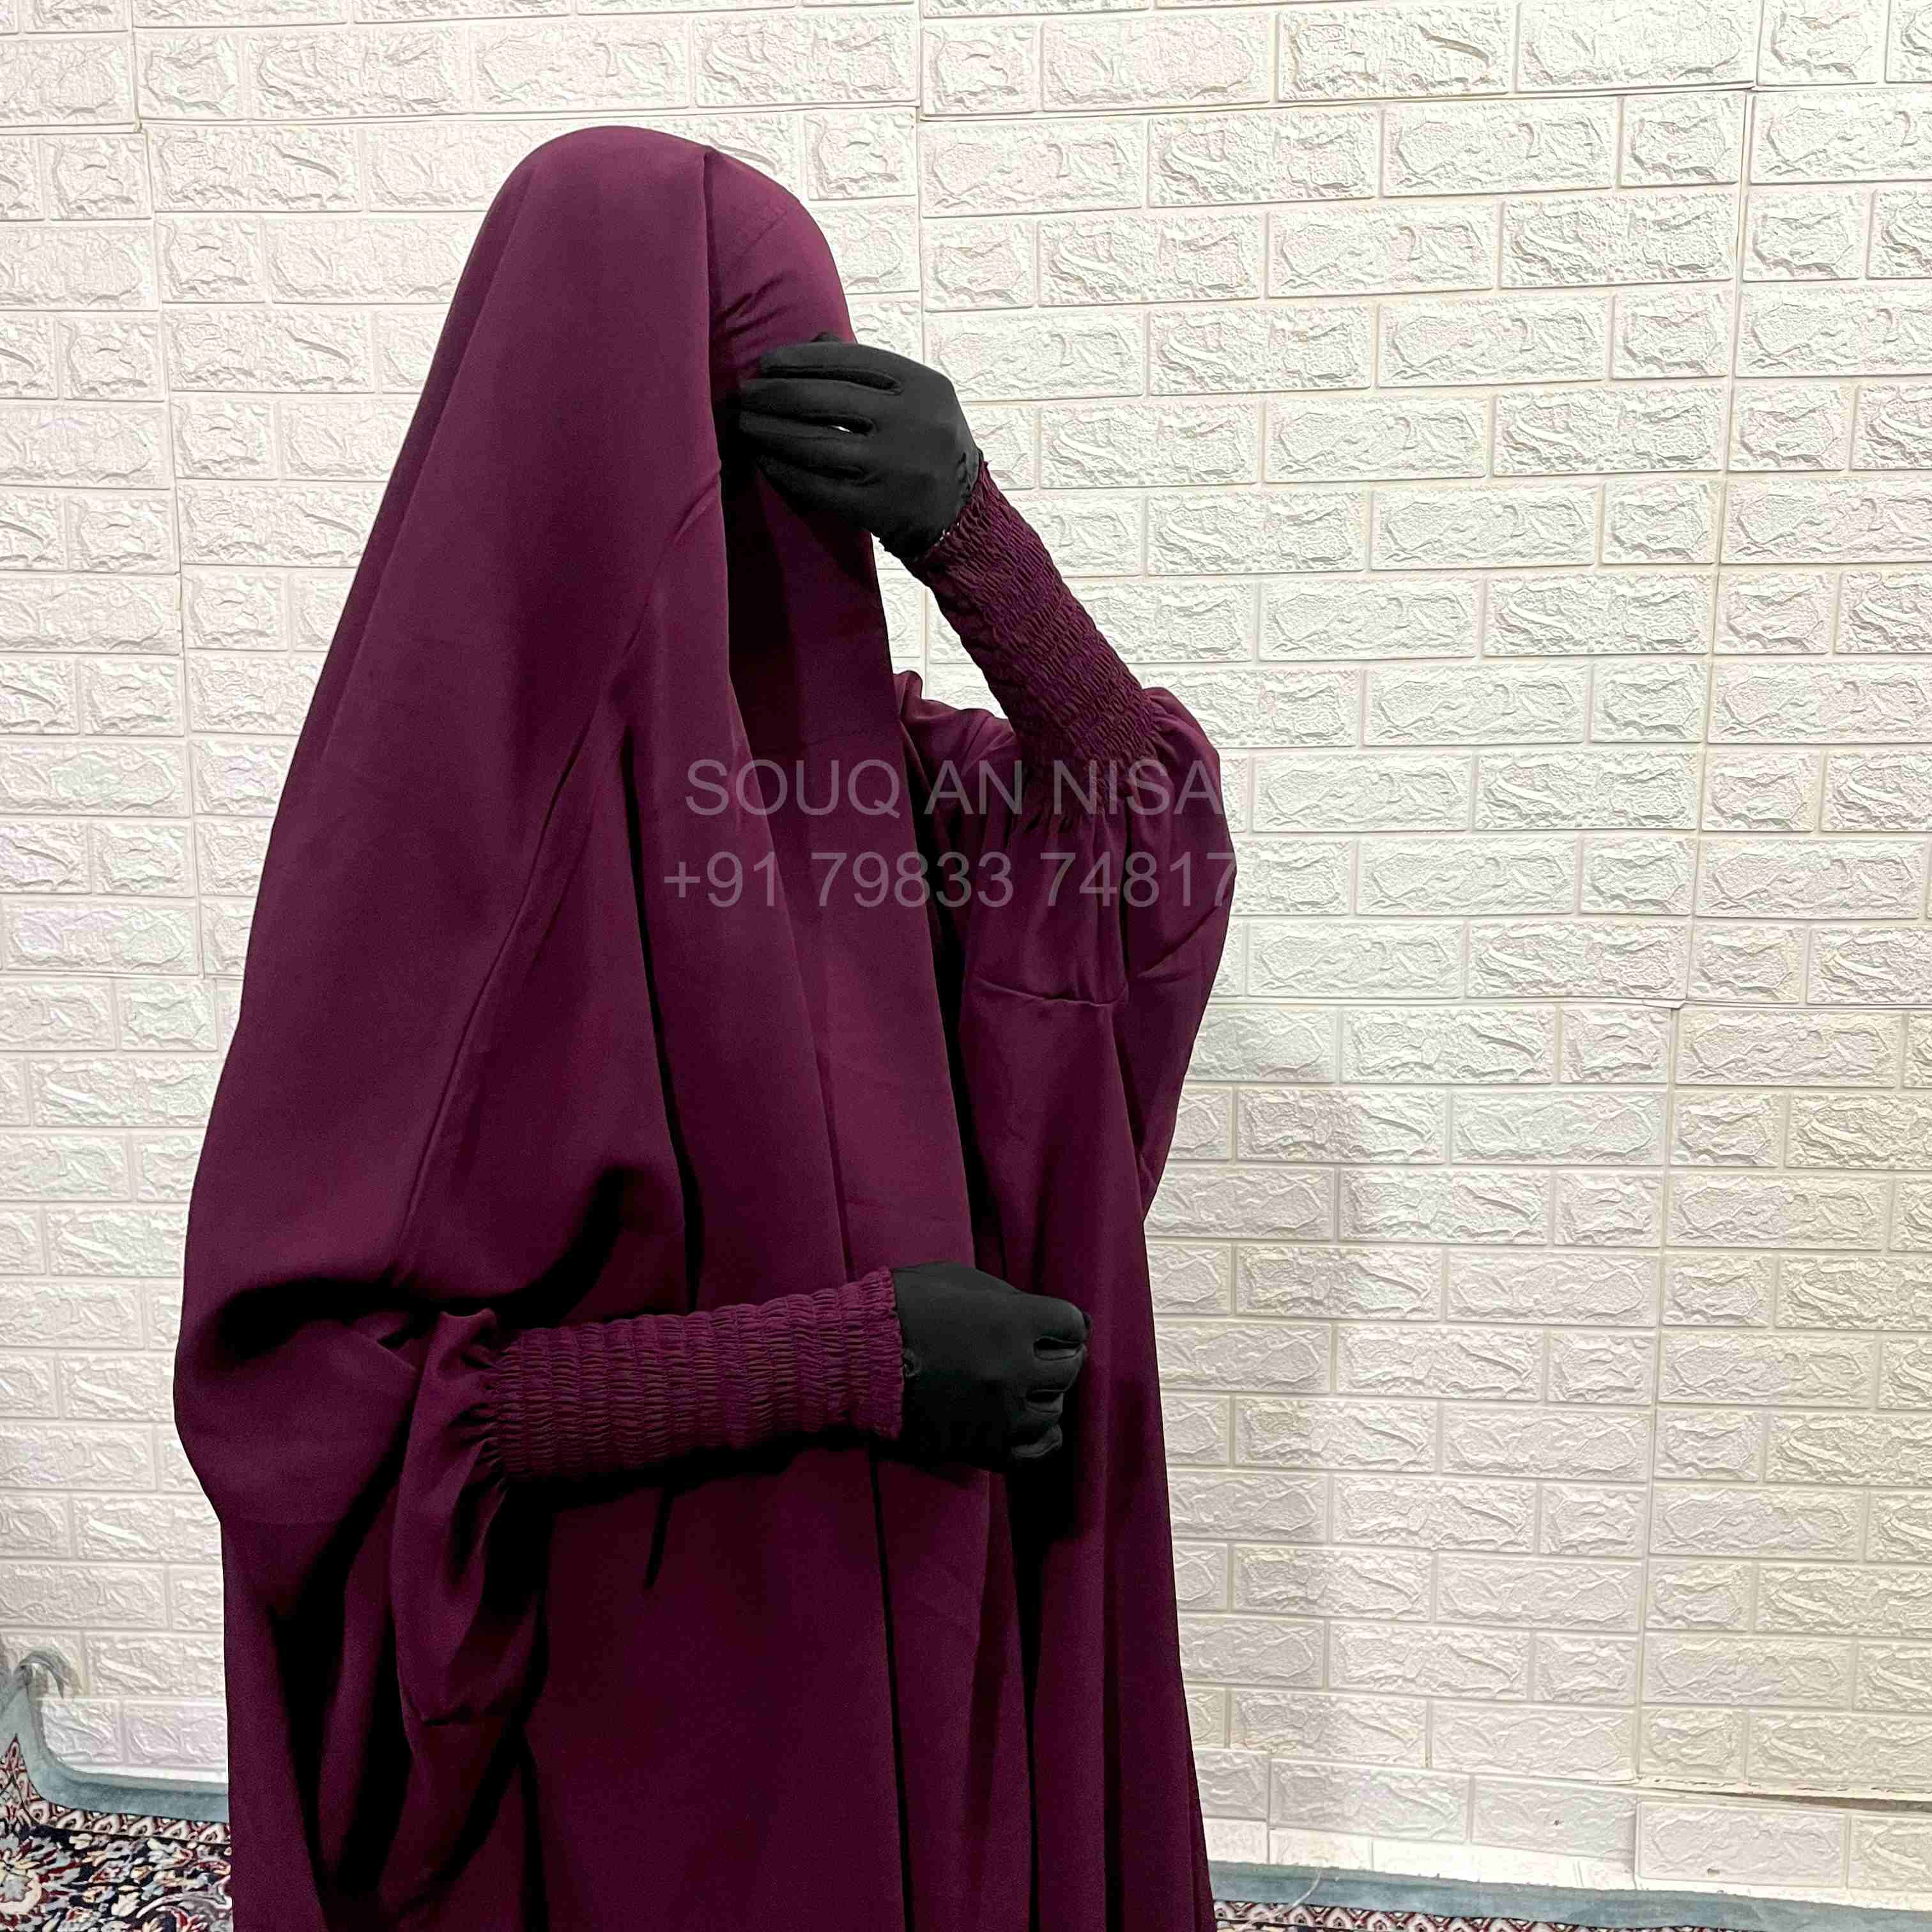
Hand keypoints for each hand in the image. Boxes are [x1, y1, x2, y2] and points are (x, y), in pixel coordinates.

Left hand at [720, 331, 982, 561]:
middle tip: (746, 394)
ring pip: (813, 442)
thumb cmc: (929, 446)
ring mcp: (893, 468)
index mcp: (923, 386)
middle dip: (774, 395)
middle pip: (823, 400)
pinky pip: (815, 484)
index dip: (801, 358)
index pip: (850, 359)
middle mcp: (911, 424)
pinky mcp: (875, 507)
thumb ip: (871, 370)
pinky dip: (783, 470)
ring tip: (745, 424)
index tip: (767, 363)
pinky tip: (764, 458)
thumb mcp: (918, 399)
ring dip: (769, 431)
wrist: (962, 516)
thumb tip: (814, 339)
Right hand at [888, 1261, 1089, 1470]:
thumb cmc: (901, 1308)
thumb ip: (1011, 1296)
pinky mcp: (981, 1446)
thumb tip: (1059, 1318)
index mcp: (1010, 1321)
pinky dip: (1041, 1436)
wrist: (851, 1360)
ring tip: (1023, 1384)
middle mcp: (1013, 1369)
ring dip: (1045, 1394)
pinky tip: (1031, 1422)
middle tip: (1040, 1351)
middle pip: (1069, 1367)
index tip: (1051, 1324)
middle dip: (1059, 1355)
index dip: (1063, 1322)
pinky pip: (1034, 1451)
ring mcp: (999, 1413)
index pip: (1072, 1324)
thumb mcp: (957, 1280)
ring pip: (1054, 1409)